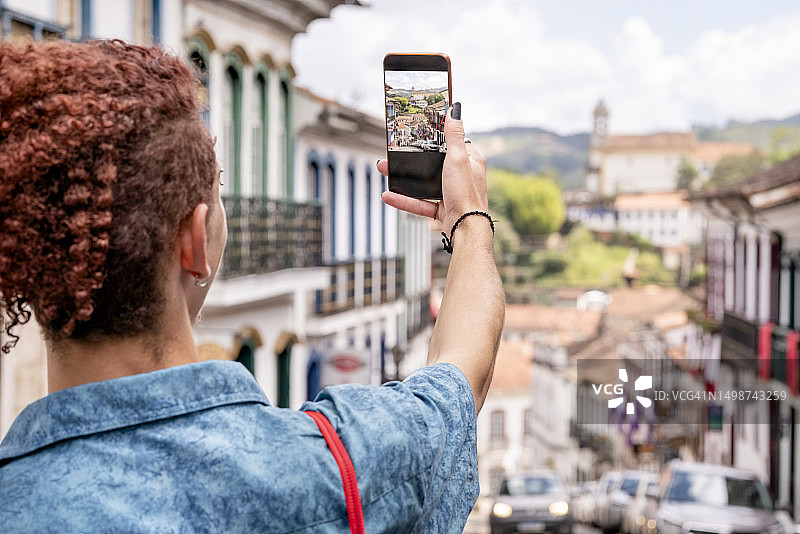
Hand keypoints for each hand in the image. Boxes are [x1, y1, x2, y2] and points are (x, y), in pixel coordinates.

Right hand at [378, 103, 487, 232]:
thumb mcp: (458, 159)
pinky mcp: (442, 209)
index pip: (451, 143)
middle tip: (393, 152)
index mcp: (469, 161)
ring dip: (403, 179)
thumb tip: (454, 110)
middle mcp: (461, 176)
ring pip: (423, 183)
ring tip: (385, 171)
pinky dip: (404, 200)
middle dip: (411, 160)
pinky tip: (389, 195)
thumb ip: (454, 135)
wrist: (465, 230)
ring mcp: (451, 193)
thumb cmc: (467, 195)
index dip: (435, 136)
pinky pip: (420, 202)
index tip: (419, 130)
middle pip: (432, 163)